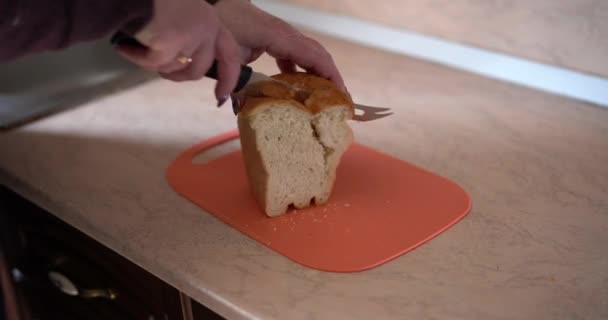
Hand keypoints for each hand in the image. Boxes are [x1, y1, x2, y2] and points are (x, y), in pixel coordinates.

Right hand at [116, 0, 240, 104]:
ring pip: (174, 68)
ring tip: (137, 44)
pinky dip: (137, 58)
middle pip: (197, 70)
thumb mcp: (183, 14)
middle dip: (178, 76)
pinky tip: (124, 46)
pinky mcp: (169, 46)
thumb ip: (192, 35)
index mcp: (212, 21)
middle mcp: (206, 30)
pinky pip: (153, 64)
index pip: (229, 55)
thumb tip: (184, 62)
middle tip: (160, 71)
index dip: (228, 78)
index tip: (221, 96)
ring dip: (154, 63)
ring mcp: (189, 39)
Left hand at [214, 0, 345, 90]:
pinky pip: (296, 54)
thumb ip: (233, 78)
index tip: (339, 94)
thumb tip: (232, 104)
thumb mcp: (226, 54)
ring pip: (309, 54)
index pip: (313, 55)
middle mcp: (286, 34)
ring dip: (318, 73)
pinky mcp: (276, 39)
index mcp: (279, 37)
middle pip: (318, 54)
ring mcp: (282, 35)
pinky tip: (299, 87)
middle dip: (331, 76)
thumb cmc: (220, 25)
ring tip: (324, 98)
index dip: (329, 74)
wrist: (214, 3)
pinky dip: (302, 70)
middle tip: (338, 101)